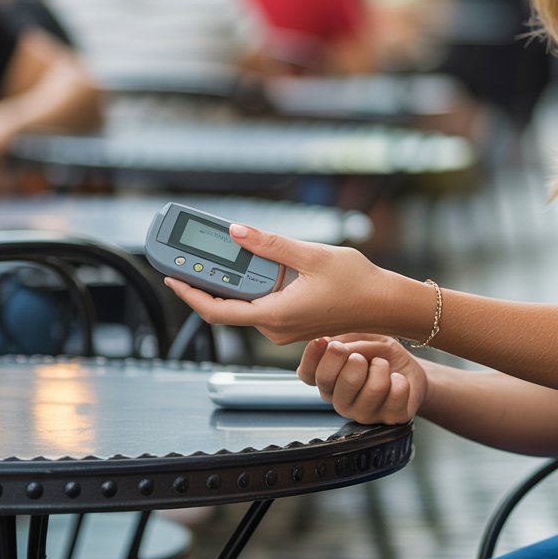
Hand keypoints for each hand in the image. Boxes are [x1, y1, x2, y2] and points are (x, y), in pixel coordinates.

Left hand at [163, 222, 390, 344]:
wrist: (386, 303)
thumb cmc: (357, 283)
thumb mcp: (312, 255)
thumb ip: (271, 244)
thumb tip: (236, 232)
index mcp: (276, 315)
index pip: (217, 310)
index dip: (189, 293)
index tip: (171, 275)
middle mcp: (275, 326)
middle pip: (229, 304)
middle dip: (208, 278)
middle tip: (191, 252)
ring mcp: (284, 325)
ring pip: (246, 302)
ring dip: (233, 277)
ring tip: (221, 249)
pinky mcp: (292, 319)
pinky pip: (263, 302)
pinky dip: (253, 282)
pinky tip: (254, 260)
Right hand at [298, 334, 426, 423]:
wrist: (410, 370)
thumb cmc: (381, 354)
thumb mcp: (364, 338)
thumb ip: (348, 342)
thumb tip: (331, 345)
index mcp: (330, 380)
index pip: (307, 374)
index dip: (311, 357)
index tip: (322, 341)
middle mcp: (341, 400)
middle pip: (331, 382)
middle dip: (348, 360)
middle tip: (360, 356)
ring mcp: (364, 413)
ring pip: (371, 389)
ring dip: (381, 367)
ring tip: (383, 367)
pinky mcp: (391, 419)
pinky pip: (396, 394)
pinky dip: (400, 380)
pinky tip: (397, 380)